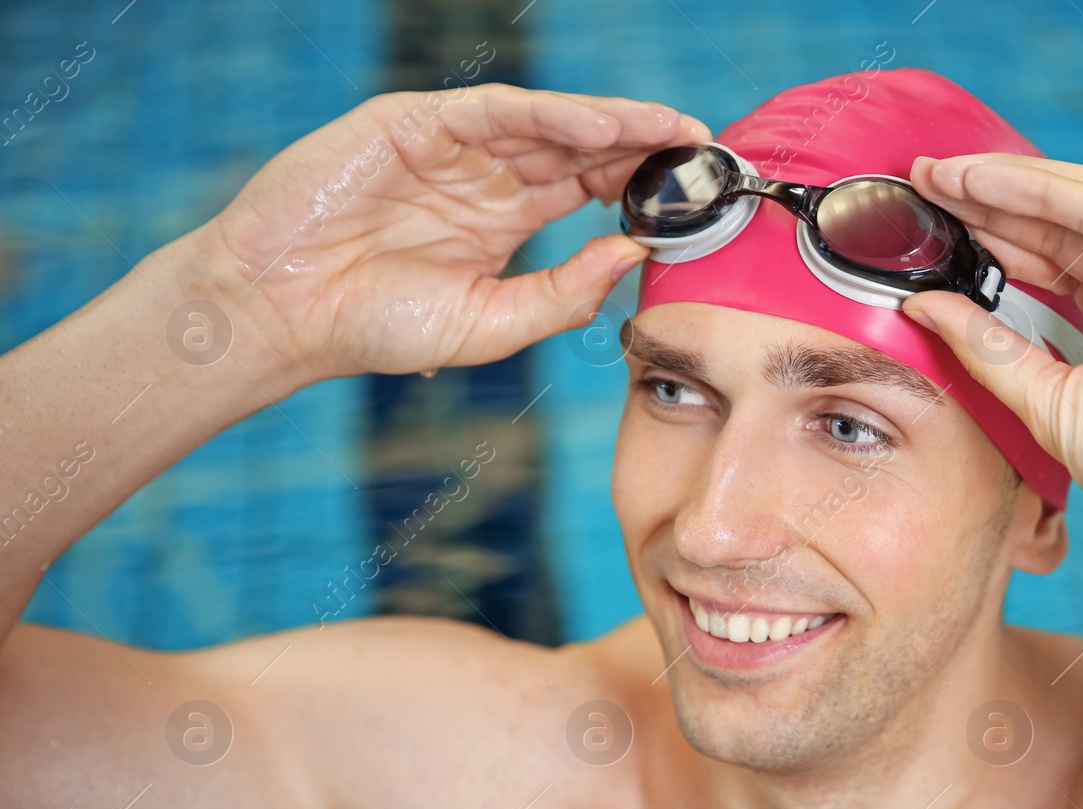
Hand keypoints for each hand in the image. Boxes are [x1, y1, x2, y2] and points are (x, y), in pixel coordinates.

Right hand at [199, 83, 709, 380]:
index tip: (696, 190)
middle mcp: (485, 175)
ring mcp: (450, 146)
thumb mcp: (492, 323)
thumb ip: (564, 293)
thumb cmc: (376, 325)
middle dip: (641, 144)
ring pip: (547, 121)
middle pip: (579, 146)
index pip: (588, 186)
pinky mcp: (412, 124)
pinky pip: (495, 111)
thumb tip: (632, 255)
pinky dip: (550, 115)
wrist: (283, 314)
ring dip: (611, 123)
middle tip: (701, 148)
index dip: (639, 180)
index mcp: (505, 218)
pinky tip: (601, 129)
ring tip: (667, 132)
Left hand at [900, 154, 1082, 544]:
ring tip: (943, 174)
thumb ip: (987, 347)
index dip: (994, 238)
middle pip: (1062, 224)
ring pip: (1080, 205)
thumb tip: (926, 307)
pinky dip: (1041, 191)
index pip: (1053, 262)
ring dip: (1008, 184)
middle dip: (992, 200)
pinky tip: (985, 181)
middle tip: (925, 180)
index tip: (935, 224)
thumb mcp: (1044, 399)